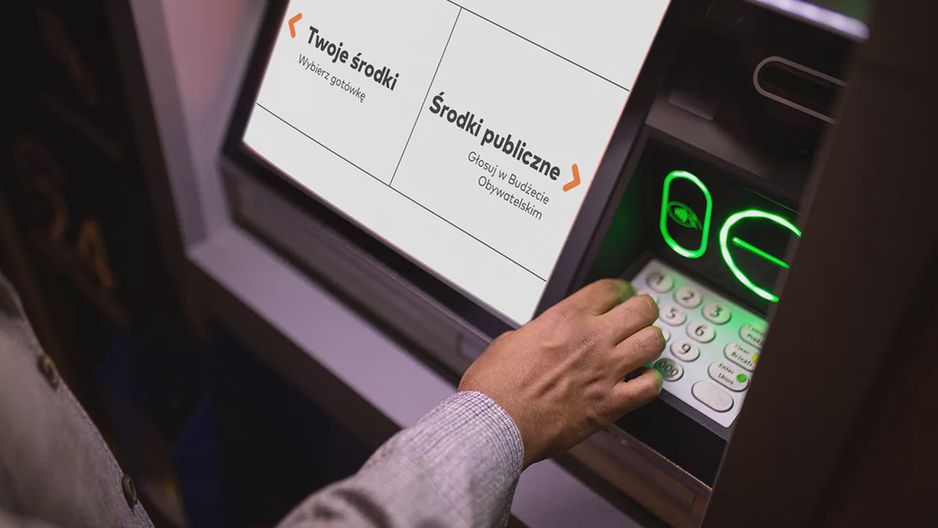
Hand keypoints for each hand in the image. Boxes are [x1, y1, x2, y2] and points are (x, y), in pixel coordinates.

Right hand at [459, 279, 663, 466]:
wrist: (496, 424)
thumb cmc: (496, 387)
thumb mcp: (511, 340)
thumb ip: (539, 332)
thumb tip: (544, 336)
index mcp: (566, 318)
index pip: (611, 289)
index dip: (620, 290)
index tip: (621, 296)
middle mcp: (592, 339)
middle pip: (642, 309)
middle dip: (642, 311)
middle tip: (639, 318)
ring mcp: (606, 371)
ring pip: (653, 342)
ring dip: (650, 343)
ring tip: (643, 347)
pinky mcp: (611, 404)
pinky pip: (650, 387)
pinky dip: (651, 382)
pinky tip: (643, 381)